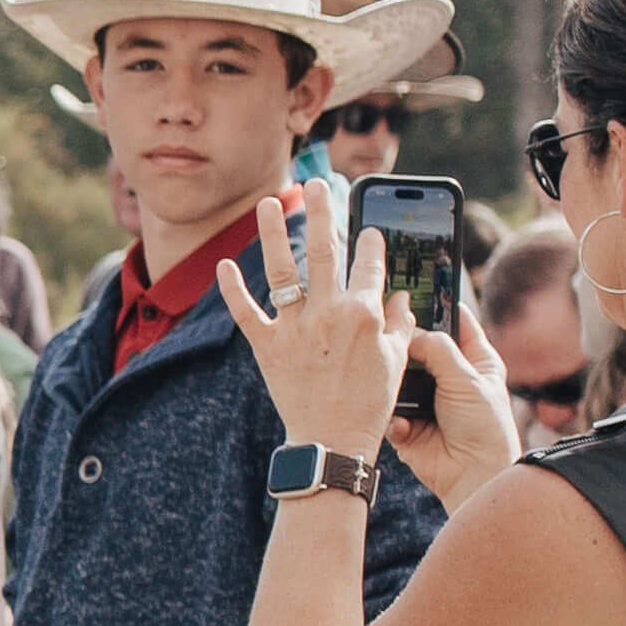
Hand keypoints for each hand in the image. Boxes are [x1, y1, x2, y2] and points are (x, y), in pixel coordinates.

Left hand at [215, 188, 402, 461]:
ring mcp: (295, 328)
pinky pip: (246, 311)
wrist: (332, 441)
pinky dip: (232, 289)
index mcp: (365, 314)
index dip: (370, 240)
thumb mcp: (398, 360)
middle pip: (326, 251)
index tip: (367, 224)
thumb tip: (402, 297)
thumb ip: (401, 324)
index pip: (370, 264)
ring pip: (283, 270)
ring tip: (269, 202)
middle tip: (317, 183)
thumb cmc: (370, 403)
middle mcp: (329, 313)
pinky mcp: (266, 346)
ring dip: (274, 233)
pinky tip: (223, 264)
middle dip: (323, 212)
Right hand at [388, 296, 520, 512]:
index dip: (436, 304)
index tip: (412, 286)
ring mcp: (425, 399)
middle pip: (419, 346)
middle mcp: (448, 376)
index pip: (455, 321)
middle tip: (382, 327)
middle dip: (402, 342)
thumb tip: (408, 331)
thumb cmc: (484, 425)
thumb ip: (437, 349)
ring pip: (398, 375)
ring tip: (384, 378)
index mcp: (473, 360)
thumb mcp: (466, 378)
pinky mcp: (406, 422)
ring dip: (392, 380)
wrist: (473, 474)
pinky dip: (392, 415)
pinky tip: (403, 424)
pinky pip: (388, 408)